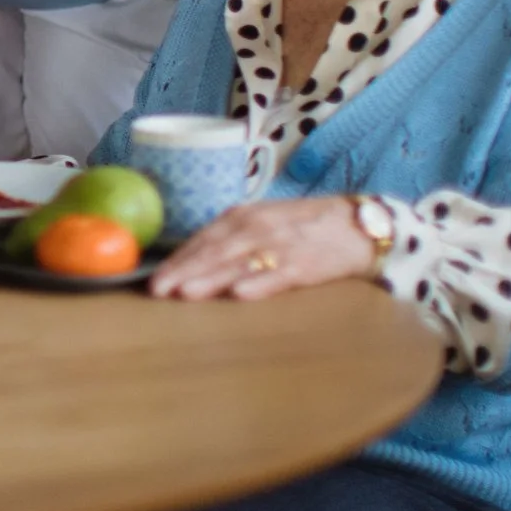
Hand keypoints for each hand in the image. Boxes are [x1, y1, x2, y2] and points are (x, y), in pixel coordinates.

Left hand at [150, 197, 373, 301]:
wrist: (357, 225)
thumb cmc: (302, 228)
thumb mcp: (262, 223)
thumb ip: (229, 239)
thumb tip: (190, 262)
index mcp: (243, 216)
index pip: (202, 239)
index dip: (177, 259)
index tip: (153, 279)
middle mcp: (257, 227)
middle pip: (213, 252)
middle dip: (183, 271)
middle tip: (157, 290)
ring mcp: (280, 245)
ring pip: (238, 263)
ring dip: (210, 278)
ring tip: (185, 292)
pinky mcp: (305, 264)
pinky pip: (278, 275)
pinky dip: (258, 283)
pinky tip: (239, 294)